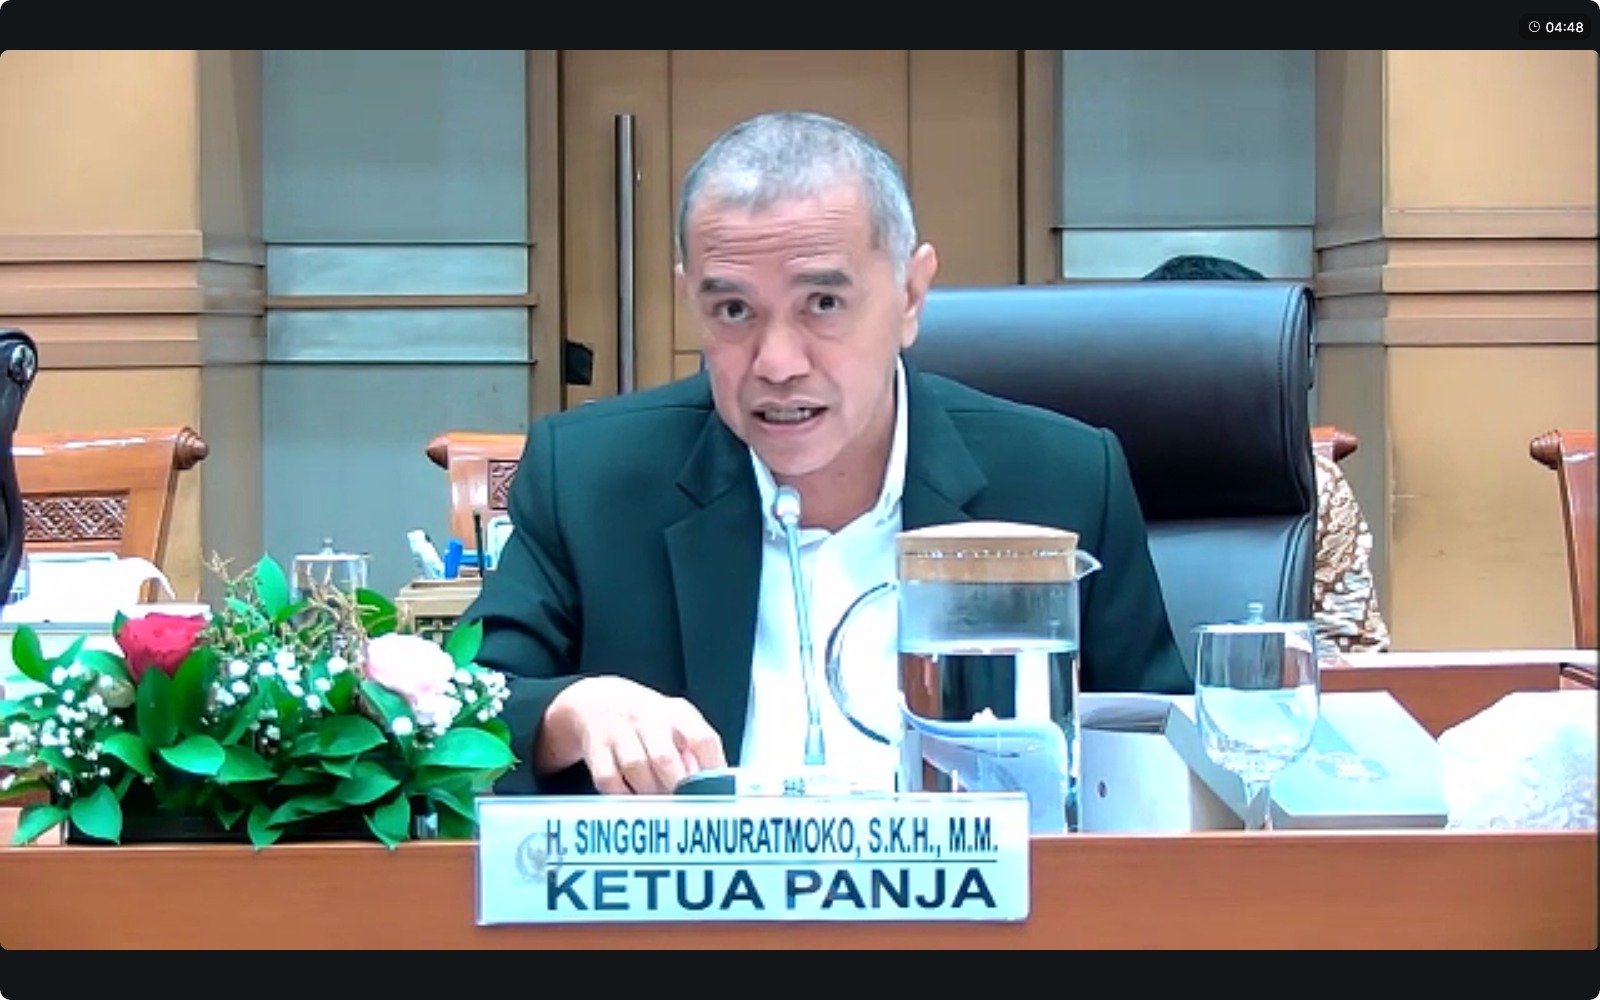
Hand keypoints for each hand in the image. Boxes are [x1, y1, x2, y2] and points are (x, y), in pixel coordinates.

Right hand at [540, 676, 725, 793]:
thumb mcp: (676, 723)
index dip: (711, 770)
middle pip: (665, 758)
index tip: (715, 793)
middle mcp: (647, 717)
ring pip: (636, 769)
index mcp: (676, 713)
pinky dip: (623, 795)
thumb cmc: (647, 721)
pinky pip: (609, 780)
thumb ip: (695, 751)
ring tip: (659, 804)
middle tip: (683, 805)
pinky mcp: (595, 748)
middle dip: (675, 787)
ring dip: (649, 792)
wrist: (596, 701)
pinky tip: (633, 798)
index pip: (702, 739)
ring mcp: (618, 731)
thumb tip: (712, 784)